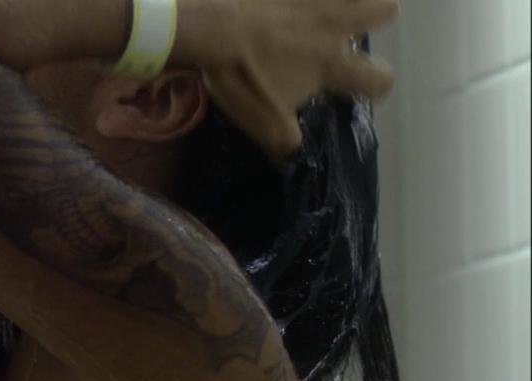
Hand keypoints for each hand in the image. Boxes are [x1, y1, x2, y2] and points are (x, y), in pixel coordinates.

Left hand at [184, 0, 397, 157]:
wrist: (211, 26)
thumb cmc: (239, 74)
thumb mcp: (260, 118)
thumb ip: (285, 137)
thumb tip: (295, 149)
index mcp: (332, 63)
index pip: (379, 77)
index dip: (379, 84)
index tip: (367, 87)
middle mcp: (334, 25)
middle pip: (386, 10)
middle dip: (378, 16)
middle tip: (355, 24)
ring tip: (331, 2)